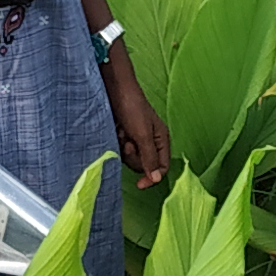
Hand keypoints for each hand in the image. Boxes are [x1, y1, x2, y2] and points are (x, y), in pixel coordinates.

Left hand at [103, 56, 172, 185]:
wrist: (113, 90)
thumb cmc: (132, 108)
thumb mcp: (143, 134)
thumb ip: (149, 157)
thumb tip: (156, 179)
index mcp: (161, 140)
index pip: (162, 167)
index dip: (152, 177)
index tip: (139, 185)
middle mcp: (150, 141)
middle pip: (144, 165)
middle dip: (135, 157)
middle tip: (128, 142)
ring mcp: (136, 139)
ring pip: (131, 159)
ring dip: (124, 150)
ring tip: (121, 134)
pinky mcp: (122, 137)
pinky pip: (120, 151)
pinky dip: (117, 145)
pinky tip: (116, 132)